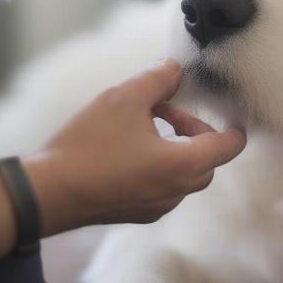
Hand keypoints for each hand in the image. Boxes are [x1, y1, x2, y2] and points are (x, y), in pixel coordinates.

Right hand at [23, 59, 246, 233]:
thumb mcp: (126, 98)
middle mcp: (177, 191)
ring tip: (140, 124)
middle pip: (206, 158)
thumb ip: (159, 78)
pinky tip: (125, 148)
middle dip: (192, 129)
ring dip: (174, 145)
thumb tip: (175, 70)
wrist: (48, 192)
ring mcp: (157, 206)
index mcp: (184, 164)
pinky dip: (158, 163)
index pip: (229, 146)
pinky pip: (163, 184)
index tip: (229, 112)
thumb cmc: (90, 144)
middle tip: (162, 109)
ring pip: (183, 171)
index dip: (234, 127)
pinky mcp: (137, 212)